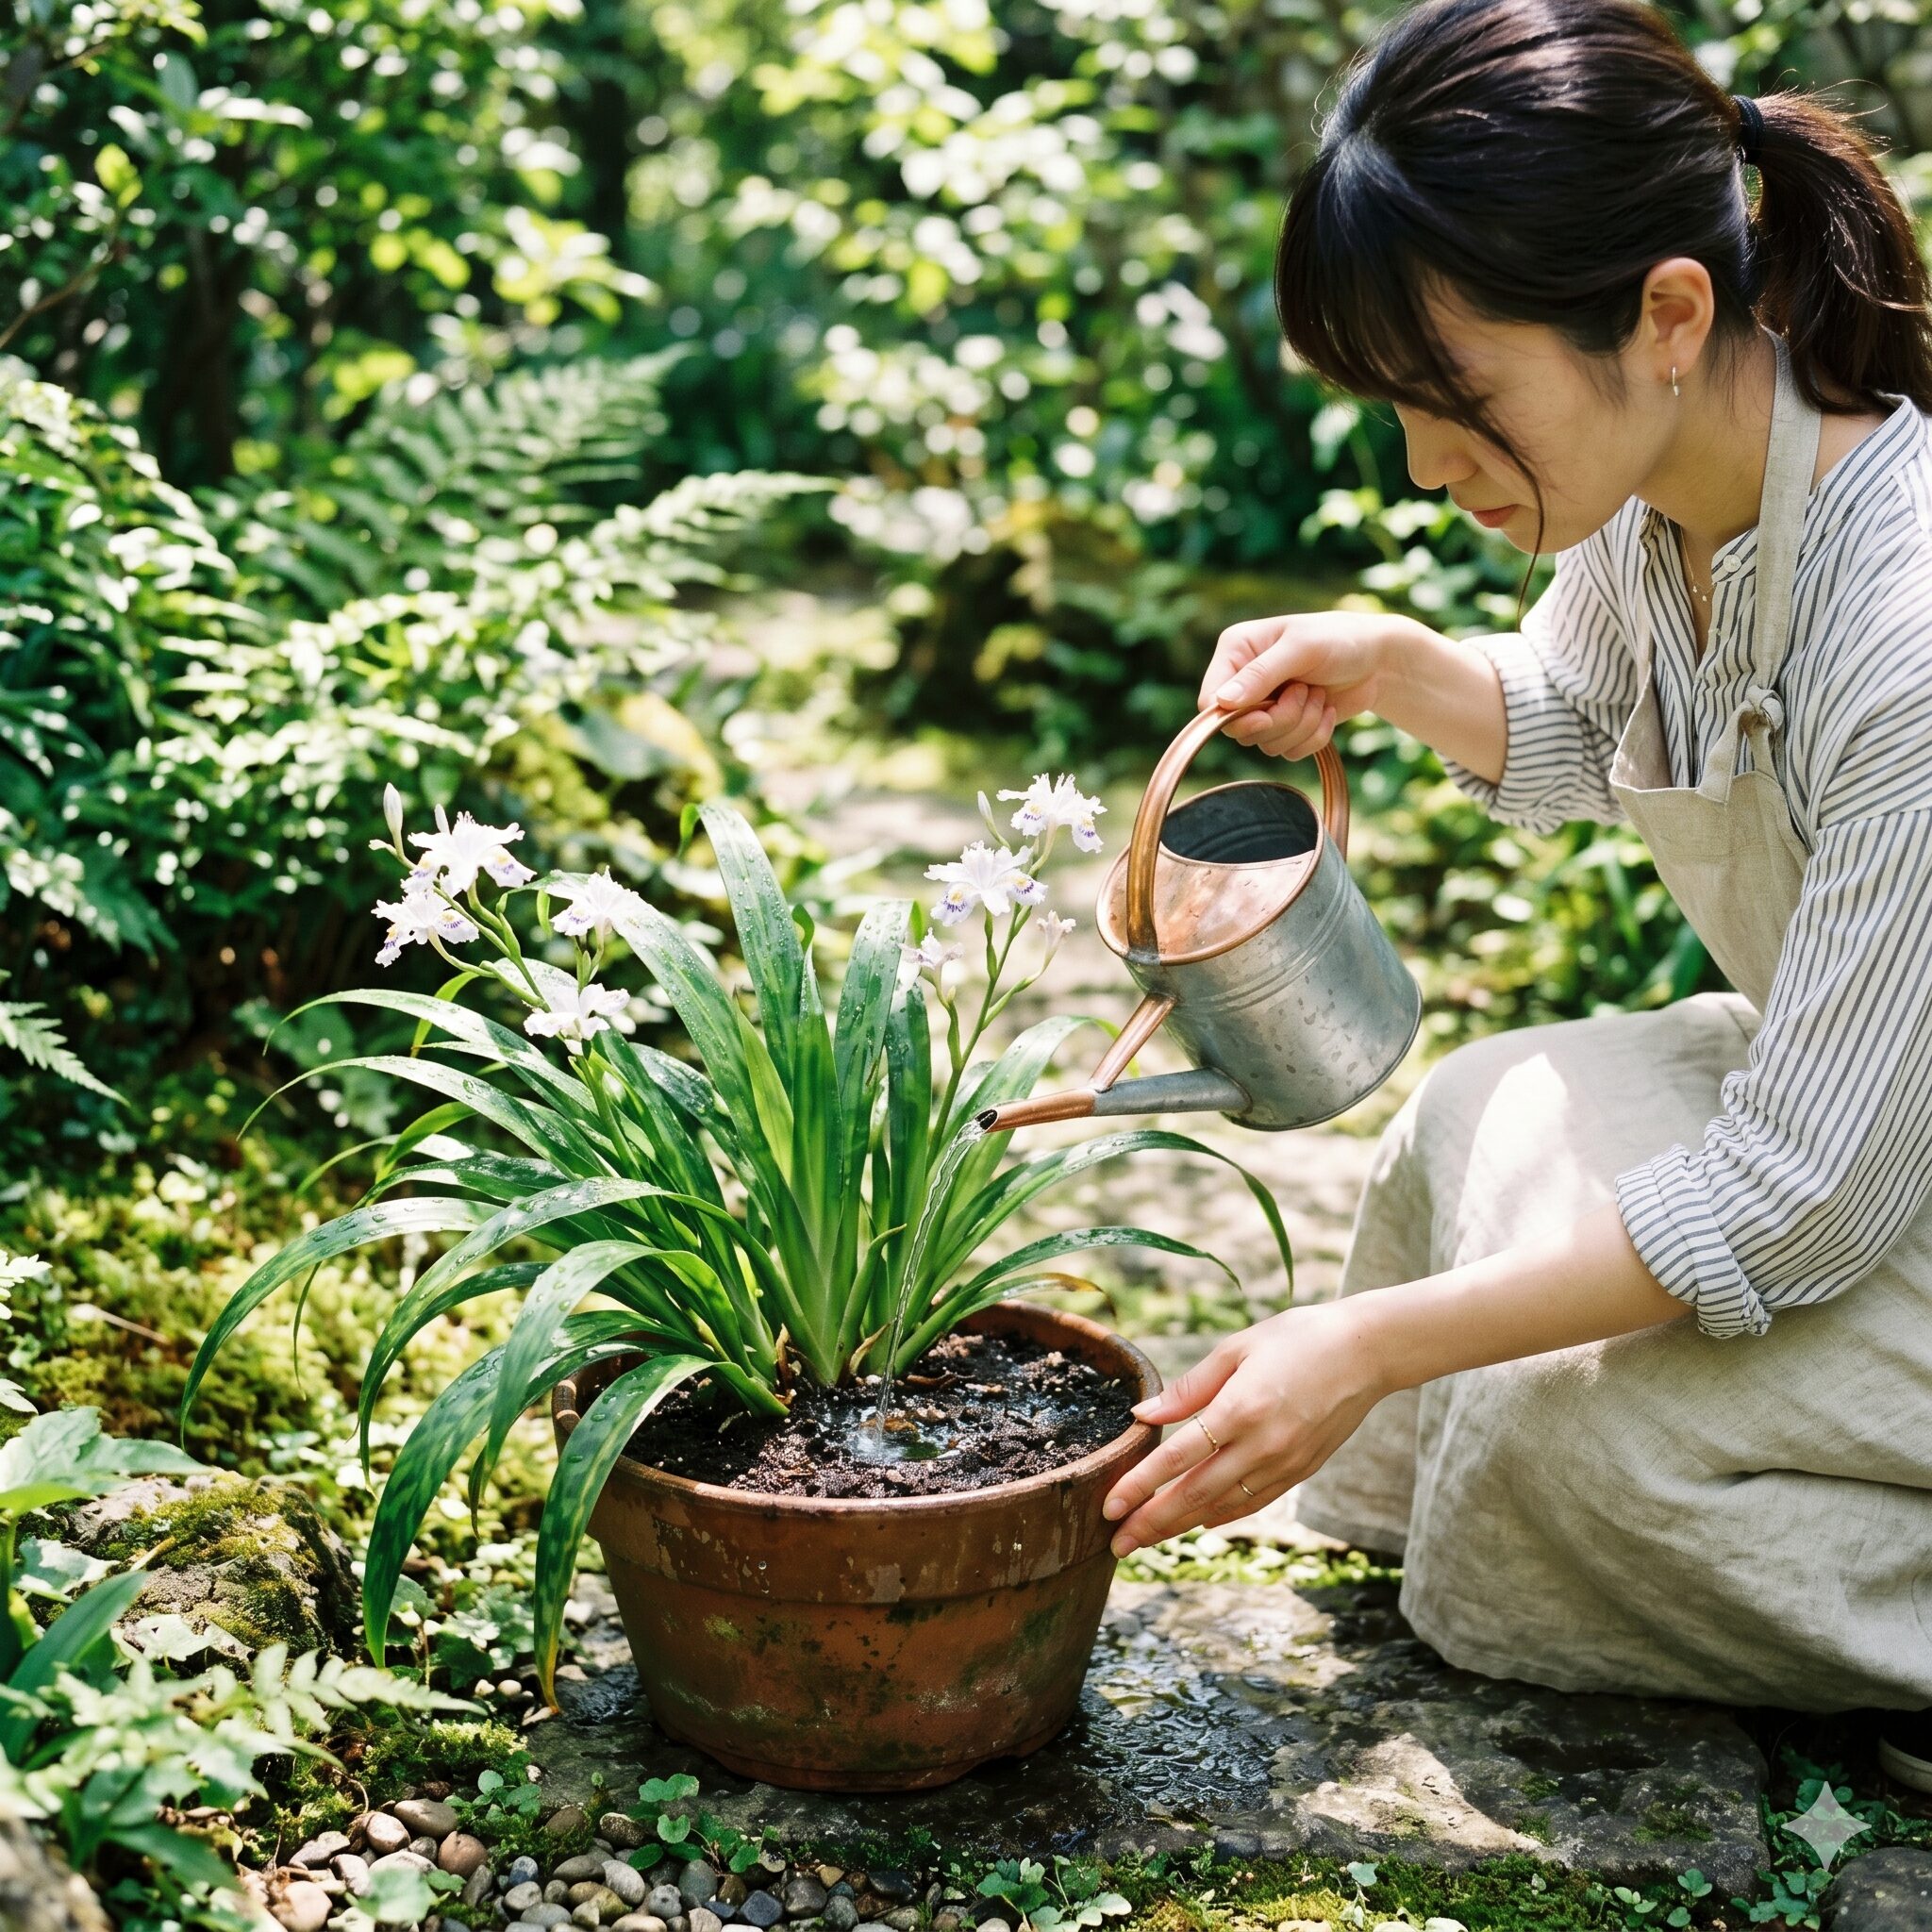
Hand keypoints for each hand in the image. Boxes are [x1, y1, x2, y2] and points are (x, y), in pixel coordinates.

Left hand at [1100, 1302, 1388, 1556]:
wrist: (1367, 1352)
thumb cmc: (1298, 1338)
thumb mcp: (1238, 1348)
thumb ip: (1190, 1387)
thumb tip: (1144, 1415)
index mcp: (1241, 1408)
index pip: (1179, 1458)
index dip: (1141, 1486)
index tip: (1110, 1507)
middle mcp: (1263, 1445)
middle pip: (1196, 1494)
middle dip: (1152, 1522)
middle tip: (1117, 1544)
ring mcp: (1285, 1463)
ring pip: (1223, 1506)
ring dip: (1181, 1526)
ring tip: (1146, 1539)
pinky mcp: (1301, 1471)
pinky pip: (1253, 1501)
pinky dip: (1221, 1516)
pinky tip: (1197, 1523)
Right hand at [1198, 611, 1407, 760]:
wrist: (1378, 659)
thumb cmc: (1340, 639)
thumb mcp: (1301, 648)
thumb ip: (1261, 674)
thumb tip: (1223, 702)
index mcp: (1236, 651)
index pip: (1211, 701)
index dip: (1235, 717)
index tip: (1264, 716)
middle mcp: (1244, 681)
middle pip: (1239, 729)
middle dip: (1280, 718)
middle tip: (1305, 691)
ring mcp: (1266, 706)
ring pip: (1266, 743)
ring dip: (1301, 725)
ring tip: (1318, 695)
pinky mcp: (1287, 726)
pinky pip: (1289, 752)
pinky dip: (1313, 737)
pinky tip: (1326, 710)